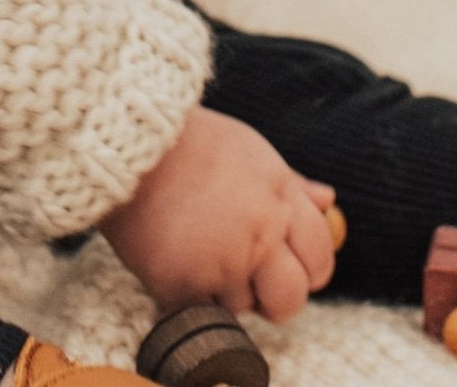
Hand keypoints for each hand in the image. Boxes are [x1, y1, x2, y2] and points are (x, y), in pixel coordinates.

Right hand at [97, 106, 338, 324]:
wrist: (128, 144)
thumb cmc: (190, 142)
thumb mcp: (251, 150)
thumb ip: (292, 183)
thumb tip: (329, 200)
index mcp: (280, 197)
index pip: (320, 256)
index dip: (309, 269)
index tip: (289, 266)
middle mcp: (260, 233)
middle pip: (292, 297)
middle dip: (277, 298)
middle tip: (254, 282)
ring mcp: (223, 263)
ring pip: (244, 308)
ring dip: (226, 294)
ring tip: (201, 256)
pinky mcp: (185, 286)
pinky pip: (201, 313)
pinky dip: (191, 299)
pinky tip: (178, 265)